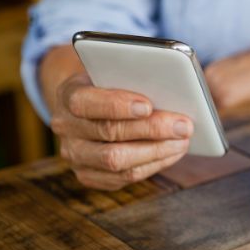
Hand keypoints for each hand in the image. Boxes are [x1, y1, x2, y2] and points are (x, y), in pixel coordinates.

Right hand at [51, 73, 192, 190]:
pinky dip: (154, 165)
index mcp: (68, 95)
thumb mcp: (114, 73)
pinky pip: (124, 177)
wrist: (90, 107)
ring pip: (117, 161)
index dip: (116, 105)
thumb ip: (132, 78)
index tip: (147, 105)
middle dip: (151, 129)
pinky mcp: (89, 175)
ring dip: (156, 151)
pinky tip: (173, 152)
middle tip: (183, 125)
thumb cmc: (111, 84)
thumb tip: (171, 88)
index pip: (85, 102)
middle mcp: (66, 128)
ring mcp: (75, 155)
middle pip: (109, 133)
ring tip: (183, 140)